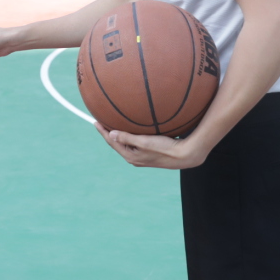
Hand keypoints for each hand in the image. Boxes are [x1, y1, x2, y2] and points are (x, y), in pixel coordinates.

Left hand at [95, 122, 212, 169]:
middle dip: (109, 133)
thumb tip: (110, 134)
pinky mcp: (149, 154)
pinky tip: (132, 130)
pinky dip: (129, 136)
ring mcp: (141, 157)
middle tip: (101, 122)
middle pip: (117, 144)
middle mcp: (134, 158)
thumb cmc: (164, 148)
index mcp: (130, 156)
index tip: (95, 122)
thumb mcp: (143, 142)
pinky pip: (134, 143)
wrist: (184, 155)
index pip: (112, 142)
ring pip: (126, 144)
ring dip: (119, 135)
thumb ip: (127, 138)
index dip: (103, 132)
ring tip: (113, 125)